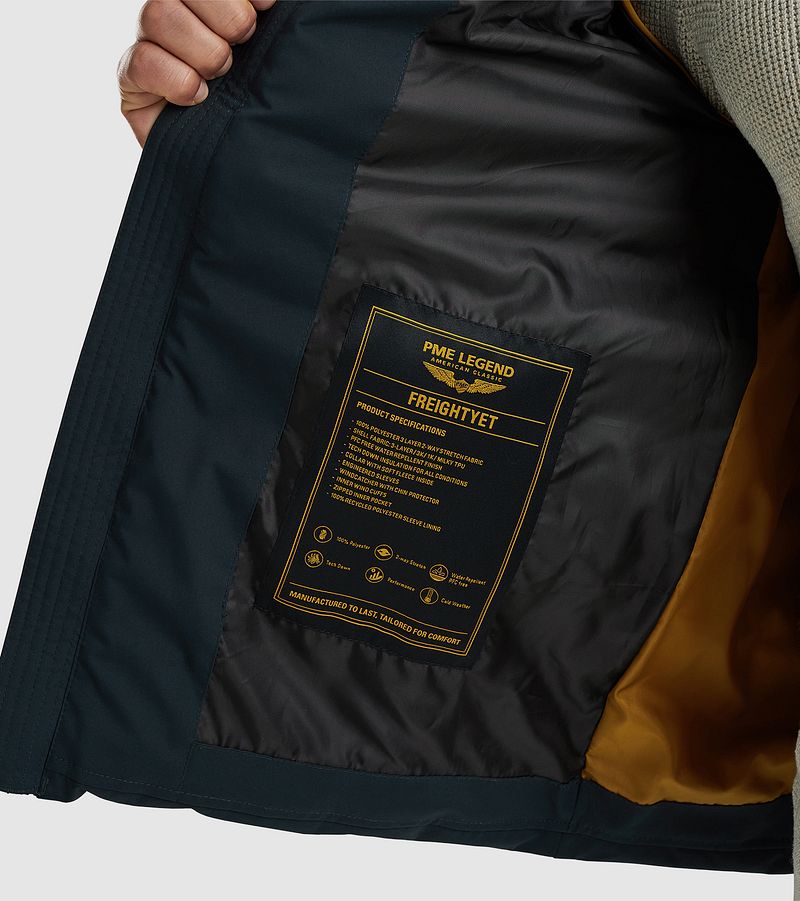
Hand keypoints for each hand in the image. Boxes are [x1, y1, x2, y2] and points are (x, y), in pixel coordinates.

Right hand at [118, 0, 275, 145]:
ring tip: (222, 76)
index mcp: (206, 6)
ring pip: (159, 14)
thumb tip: (272, 2)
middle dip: (225, 15)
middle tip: (242, 47)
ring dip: (203, 49)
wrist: (238, 167)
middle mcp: (174, 16)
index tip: (267, 6)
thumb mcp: (268, 61)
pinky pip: (143, 61)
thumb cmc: (258, 110)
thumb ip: (261, 24)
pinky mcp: (131, 80)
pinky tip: (199, 98)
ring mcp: (148, 44)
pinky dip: (178, 80)